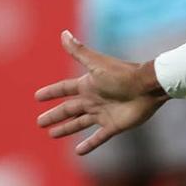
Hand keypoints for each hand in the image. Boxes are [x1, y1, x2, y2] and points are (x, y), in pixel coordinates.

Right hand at [35, 31, 167, 154]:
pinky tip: (78, 152)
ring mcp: (104, 113)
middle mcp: (94, 100)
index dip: (51, 92)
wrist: (148, 87)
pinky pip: (99, 137)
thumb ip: (79, 51)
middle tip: (40, 122)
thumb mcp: (97, 64)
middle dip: (55, 115)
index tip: (37, 96)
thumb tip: (63, 33)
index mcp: (89, 85)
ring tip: (52, 134)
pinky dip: (89, 145)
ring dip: (66, 128)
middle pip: (69, 109)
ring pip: (80, 123)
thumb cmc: (123, 74)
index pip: (65, 89)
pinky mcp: (114, 126)